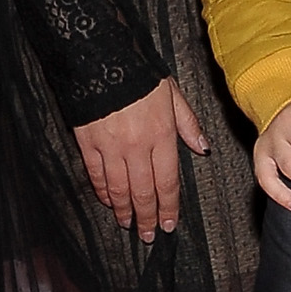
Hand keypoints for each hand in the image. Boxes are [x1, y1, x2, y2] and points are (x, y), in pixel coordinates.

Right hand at [72, 78, 207, 239]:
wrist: (101, 57)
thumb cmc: (140, 73)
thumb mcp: (172, 94)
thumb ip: (188, 124)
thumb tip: (202, 148)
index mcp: (160, 135)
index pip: (168, 181)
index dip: (169, 207)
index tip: (170, 224)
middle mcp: (136, 146)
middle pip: (143, 192)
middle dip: (147, 217)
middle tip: (149, 235)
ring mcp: (110, 147)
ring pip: (119, 189)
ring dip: (124, 210)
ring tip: (128, 224)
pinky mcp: (87, 143)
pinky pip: (96, 175)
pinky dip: (102, 191)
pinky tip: (107, 201)